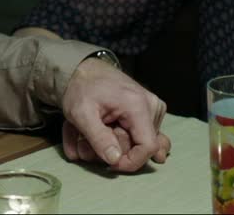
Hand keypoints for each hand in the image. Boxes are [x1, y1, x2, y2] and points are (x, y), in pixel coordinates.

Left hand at [60, 57, 171, 172]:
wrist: (82, 69)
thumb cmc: (80, 88)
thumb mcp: (81, 114)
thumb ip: (98, 138)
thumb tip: (115, 160)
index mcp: (139, 105)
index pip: (148, 147)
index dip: (130, 162)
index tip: (109, 164)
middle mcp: (152, 106)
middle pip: (139, 146)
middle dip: (112, 151)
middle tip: (86, 142)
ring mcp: (152, 109)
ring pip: (138, 143)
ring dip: (112, 146)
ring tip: (89, 136)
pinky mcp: (148, 112)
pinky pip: (139, 136)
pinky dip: (117, 139)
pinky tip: (100, 133)